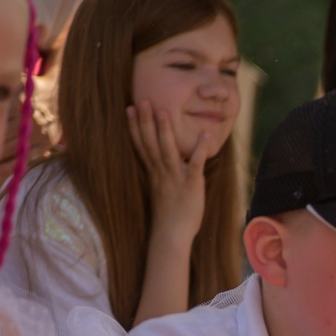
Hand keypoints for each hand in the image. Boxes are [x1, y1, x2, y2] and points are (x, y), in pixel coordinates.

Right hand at [127, 100, 213, 245]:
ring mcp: (175, 178)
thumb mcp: (161, 189)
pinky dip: (201, 150)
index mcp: (153, 172)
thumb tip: (161, 161)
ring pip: (168, 150)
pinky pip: (196, 164)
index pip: (141, 145)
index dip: (135, 127)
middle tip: (142, 100)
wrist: (172, 235)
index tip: (130, 109)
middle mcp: (161, 172)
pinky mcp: (191, 185)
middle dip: (146, 122)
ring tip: (164, 111)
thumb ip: (161, 173)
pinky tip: (206, 135)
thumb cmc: (169, 214)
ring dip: (166, 130)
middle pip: (151, 143)